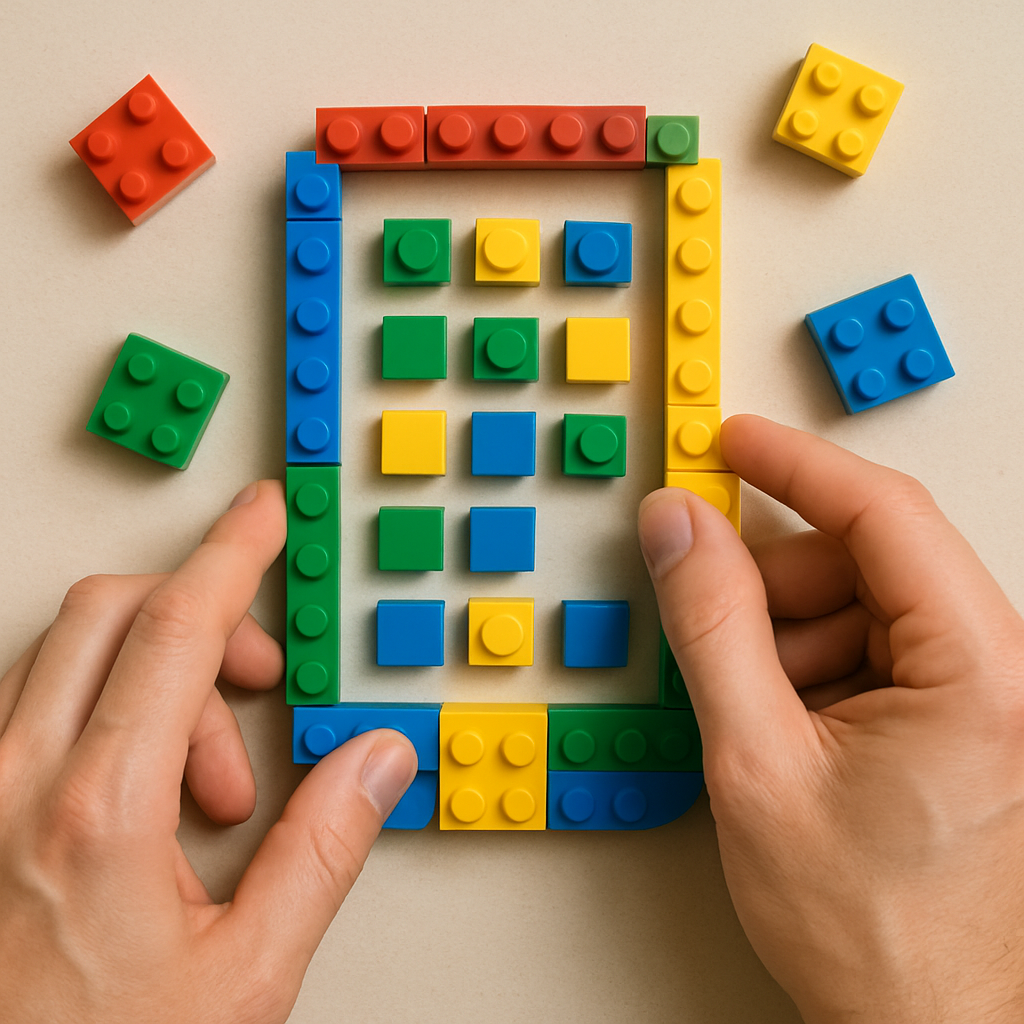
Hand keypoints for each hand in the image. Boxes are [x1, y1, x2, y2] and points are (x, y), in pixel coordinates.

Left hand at [0, 480, 416, 1023]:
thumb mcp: (246, 976)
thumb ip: (322, 850)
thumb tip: (374, 761)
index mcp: (96, 814)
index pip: (176, 629)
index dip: (232, 555)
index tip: (262, 514)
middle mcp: (14, 785)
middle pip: (113, 613)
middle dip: (204, 615)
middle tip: (262, 672)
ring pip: (66, 655)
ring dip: (156, 678)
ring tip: (206, 784)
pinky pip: (31, 706)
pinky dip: (100, 708)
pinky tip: (139, 786)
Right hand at [639, 415, 1023, 1023]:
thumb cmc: (870, 928)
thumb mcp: (757, 762)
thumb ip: (710, 626)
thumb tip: (678, 528)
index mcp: (979, 671)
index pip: (882, 514)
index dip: (793, 465)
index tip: (731, 442)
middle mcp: (1002, 669)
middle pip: (865, 559)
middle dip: (776, 585)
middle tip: (712, 622)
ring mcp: (985, 693)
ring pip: (862, 601)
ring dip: (790, 636)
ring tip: (762, 717)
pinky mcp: (960, 714)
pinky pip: (873, 645)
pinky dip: (813, 667)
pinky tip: (791, 729)